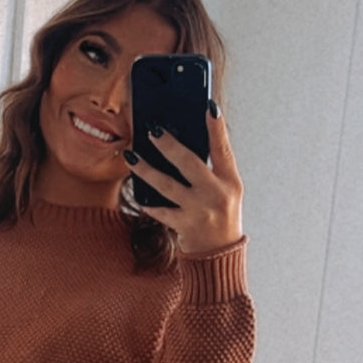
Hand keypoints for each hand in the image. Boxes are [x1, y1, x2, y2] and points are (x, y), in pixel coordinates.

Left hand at [126, 104, 242, 254]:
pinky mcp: (184, 226)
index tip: (208, 106)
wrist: (219, 256)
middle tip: (153, 130)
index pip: (223, 149)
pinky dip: (149, 203)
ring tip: (131, 157)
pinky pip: (161, 211)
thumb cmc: (220, 217)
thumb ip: (210, 170)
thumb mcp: (224, 191)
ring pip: (167, 185)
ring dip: (146, 170)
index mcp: (230, 181)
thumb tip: (181, 145)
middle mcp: (216, 194)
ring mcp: (199, 211)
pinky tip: (139, 195)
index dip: (216, 128)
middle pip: (189, 163)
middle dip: (169, 145)